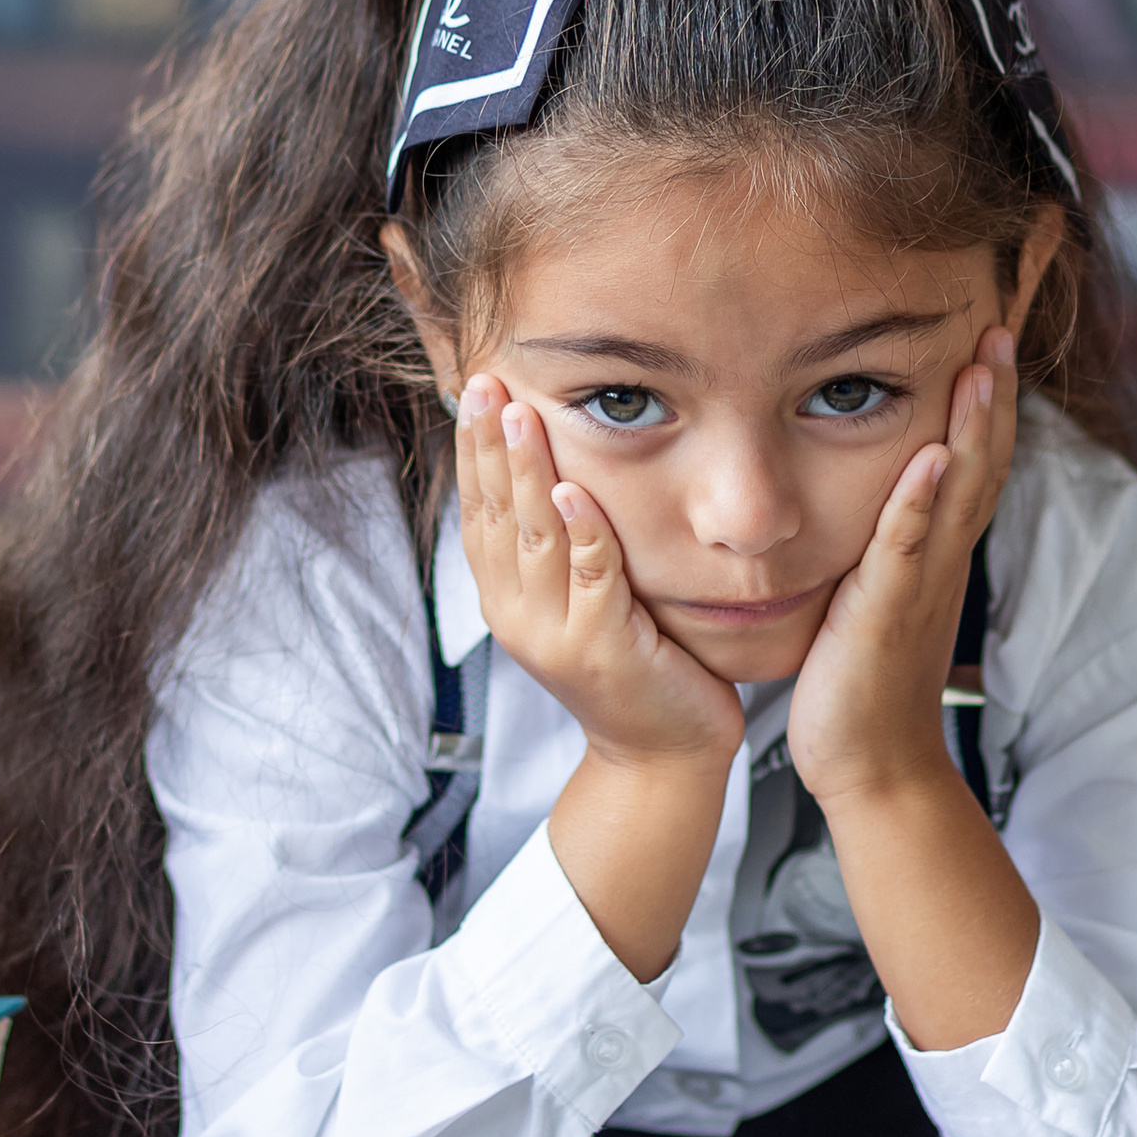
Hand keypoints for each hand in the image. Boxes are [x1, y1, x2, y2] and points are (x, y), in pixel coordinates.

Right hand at [454, 377, 741, 775]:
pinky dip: (582, 530)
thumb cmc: (635, 667)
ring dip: (525, 473)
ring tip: (519, 415)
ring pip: (535, 538)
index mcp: (507, 600)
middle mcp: (518, 616)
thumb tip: (554, 470)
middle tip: (485, 382)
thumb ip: (563, 547)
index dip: (474, 450)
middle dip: (488, 445)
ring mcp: (556, 635)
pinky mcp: (604, 648)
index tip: (476, 389)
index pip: (480, 512)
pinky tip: (574, 487)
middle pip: (496, 516)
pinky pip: (591, 577)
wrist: (663, 753)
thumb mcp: (582, 601)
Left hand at [787, 328, 1017, 817]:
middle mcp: (940, 564)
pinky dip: (920, 503)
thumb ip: (886, 544)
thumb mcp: (878, 596)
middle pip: (983, 465)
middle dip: (994, 396)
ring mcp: (919, 588)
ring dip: (973, 429)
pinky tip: (932, 458)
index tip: (990, 343)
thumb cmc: (861, 681)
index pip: (975, 466)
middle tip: (999, 328)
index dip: (989, 406)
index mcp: (937, 557)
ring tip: (983, 367)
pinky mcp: (885, 615)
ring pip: (957, 496)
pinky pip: (906, 551)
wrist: (870, 766)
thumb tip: (878, 493)